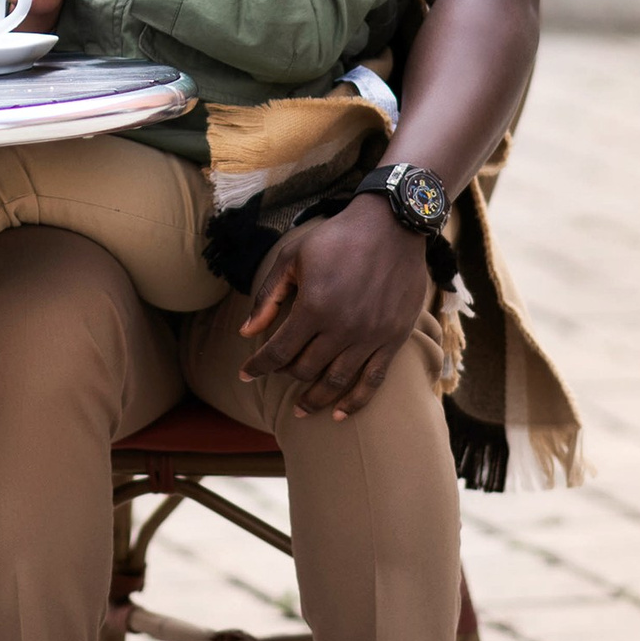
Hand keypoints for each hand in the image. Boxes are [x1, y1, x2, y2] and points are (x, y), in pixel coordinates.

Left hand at [237, 195, 429, 419]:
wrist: (392, 225)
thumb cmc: (337, 237)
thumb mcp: (293, 257)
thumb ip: (268, 296)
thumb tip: (246, 333)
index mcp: (314, 306)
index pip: (277, 351)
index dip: (257, 368)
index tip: (245, 376)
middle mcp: (342, 328)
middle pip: (305, 369)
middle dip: (285, 375)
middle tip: (278, 373)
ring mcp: (370, 336)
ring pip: (335, 382)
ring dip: (314, 399)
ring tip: (300, 410)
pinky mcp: (394, 338)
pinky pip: (373, 380)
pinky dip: (356, 402)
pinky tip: (341, 415)